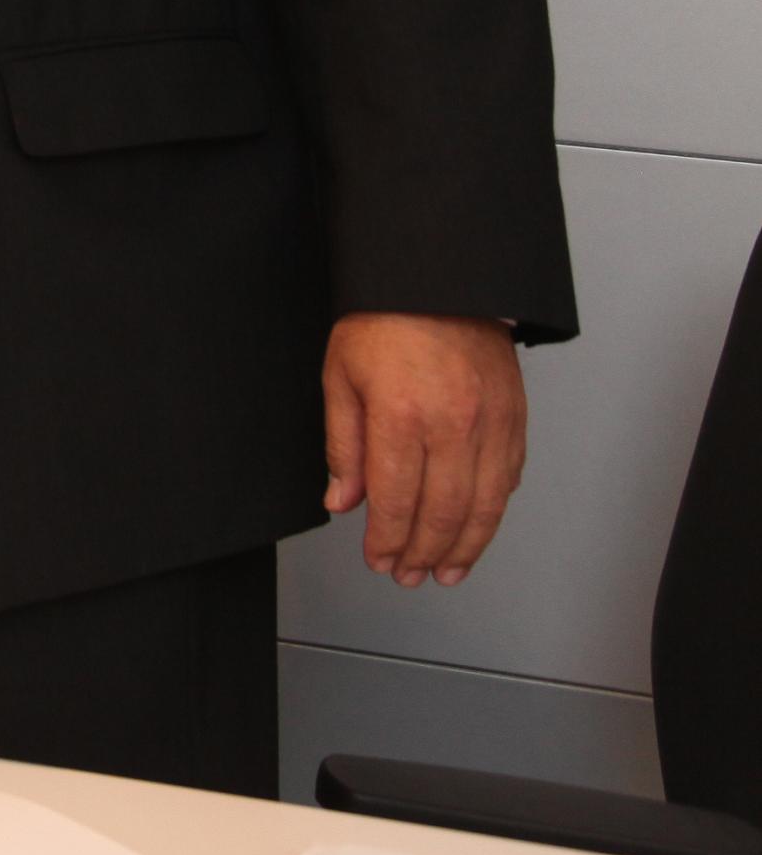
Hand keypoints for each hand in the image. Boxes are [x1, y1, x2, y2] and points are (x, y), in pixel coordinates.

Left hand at [323, 310, 528, 585]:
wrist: (437, 278)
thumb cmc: (382, 321)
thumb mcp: (340, 377)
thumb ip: (343, 446)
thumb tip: (344, 501)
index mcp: (401, 416)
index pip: (395, 499)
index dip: (387, 540)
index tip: (378, 560)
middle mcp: (452, 424)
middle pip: (442, 512)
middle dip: (424, 554)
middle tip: (409, 576)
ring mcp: (491, 423)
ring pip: (484, 505)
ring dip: (465, 547)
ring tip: (446, 571)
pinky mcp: (515, 418)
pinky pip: (509, 478)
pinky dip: (493, 511)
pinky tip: (476, 528)